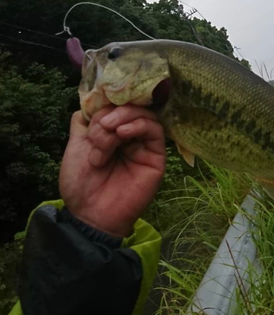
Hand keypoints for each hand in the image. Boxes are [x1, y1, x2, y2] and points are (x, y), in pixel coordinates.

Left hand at [59, 105, 165, 236]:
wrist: (90, 213)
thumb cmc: (81, 183)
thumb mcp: (75, 146)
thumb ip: (84, 122)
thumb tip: (93, 101)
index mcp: (111, 133)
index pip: (116, 106)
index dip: (106, 105)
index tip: (94, 117)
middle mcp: (130, 137)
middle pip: (131, 108)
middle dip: (113, 114)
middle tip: (102, 127)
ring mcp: (145, 146)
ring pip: (144, 115)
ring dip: (123, 119)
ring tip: (109, 133)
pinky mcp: (157, 156)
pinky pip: (155, 130)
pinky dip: (138, 125)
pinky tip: (122, 134)